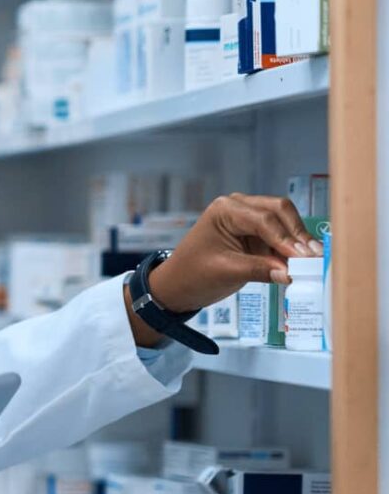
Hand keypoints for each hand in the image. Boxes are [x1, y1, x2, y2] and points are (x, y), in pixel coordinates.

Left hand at [145, 193, 319, 314]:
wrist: (178, 286)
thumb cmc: (192, 275)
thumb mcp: (225, 272)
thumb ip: (259, 270)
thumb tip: (291, 273)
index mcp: (226, 209)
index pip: (264, 220)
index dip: (287, 239)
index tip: (304, 257)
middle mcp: (240, 207)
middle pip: (280, 212)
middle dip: (298, 235)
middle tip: (315, 257)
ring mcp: (249, 219)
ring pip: (285, 223)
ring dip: (298, 242)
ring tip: (315, 262)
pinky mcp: (257, 235)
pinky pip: (280, 238)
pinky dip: (291, 250)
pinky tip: (304, 264)